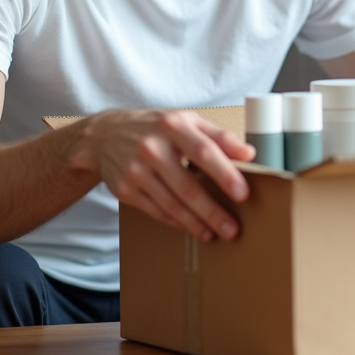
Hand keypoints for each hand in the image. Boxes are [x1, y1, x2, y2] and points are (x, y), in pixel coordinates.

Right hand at [77, 110, 254, 241]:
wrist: (104, 135)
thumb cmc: (155, 128)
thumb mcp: (185, 121)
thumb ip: (218, 136)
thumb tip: (250, 153)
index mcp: (172, 126)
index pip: (203, 151)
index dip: (224, 173)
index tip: (243, 193)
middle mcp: (152, 148)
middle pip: (187, 186)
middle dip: (212, 211)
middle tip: (232, 228)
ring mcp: (135, 170)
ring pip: (172, 204)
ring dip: (196, 223)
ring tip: (215, 234)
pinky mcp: (124, 189)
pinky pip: (156, 211)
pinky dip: (176, 222)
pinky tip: (191, 228)